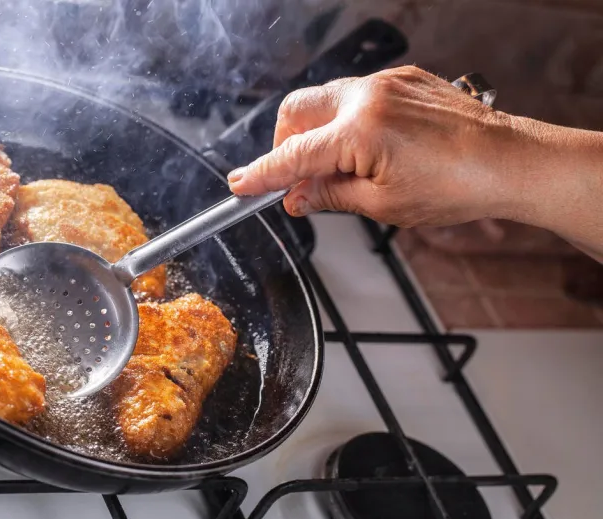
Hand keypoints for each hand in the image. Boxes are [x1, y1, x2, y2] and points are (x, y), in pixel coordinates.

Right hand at [227, 66, 527, 226]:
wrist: (509, 162)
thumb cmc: (457, 187)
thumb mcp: (383, 206)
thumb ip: (330, 196)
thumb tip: (298, 197)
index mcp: (361, 131)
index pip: (293, 156)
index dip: (261, 175)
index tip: (241, 186)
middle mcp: (368, 97)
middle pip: (296, 112)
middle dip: (286, 146)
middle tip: (295, 180)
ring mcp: (387, 84)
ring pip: (324, 100)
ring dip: (317, 133)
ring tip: (337, 169)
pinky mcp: (403, 80)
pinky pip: (356, 95)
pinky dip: (346, 121)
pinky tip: (365, 148)